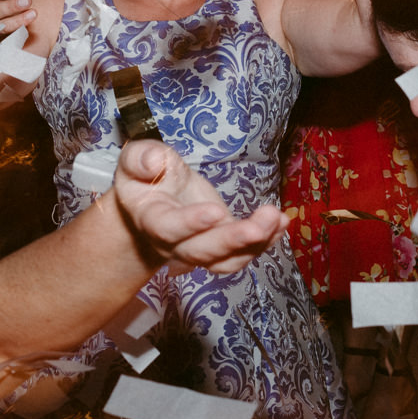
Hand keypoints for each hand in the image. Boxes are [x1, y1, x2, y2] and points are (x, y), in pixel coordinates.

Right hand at [110, 140, 285, 274]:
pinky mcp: (221, 245)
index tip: (216, 210)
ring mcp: (200, 248)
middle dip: (232, 240)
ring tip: (276, 220)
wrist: (153, 198)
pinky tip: (282, 223)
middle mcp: (174, 243)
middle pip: (202, 252)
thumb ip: (139, 157)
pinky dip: (266, 241)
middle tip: (259, 225)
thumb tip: (153, 162)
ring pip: (225, 261)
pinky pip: (243, 253)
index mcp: (151, 218)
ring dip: (255, 245)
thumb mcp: (135, 158)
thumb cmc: (145, 175)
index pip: (168, 228)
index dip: (191, 224)